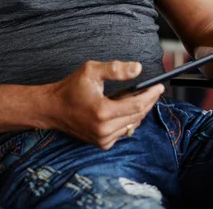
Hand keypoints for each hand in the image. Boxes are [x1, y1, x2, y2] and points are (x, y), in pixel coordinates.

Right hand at [45, 60, 163, 149]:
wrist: (53, 108)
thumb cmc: (71, 88)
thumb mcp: (91, 70)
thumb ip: (115, 69)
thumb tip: (138, 68)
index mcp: (102, 112)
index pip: (137, 106)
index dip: (150, 95)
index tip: (159, 86)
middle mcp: (104, 130)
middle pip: (137, 116)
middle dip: (148, 102)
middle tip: (155, 90)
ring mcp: (103, 139)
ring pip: (132, 125)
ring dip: (139, 111)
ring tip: (142, 96)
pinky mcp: (102, 143)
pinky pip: (124, 131)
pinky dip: (129, 119)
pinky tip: (128, 108)